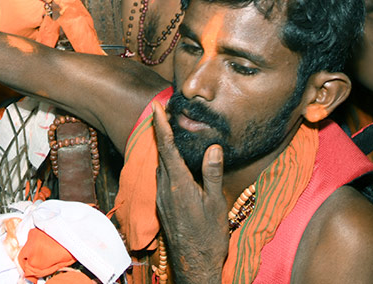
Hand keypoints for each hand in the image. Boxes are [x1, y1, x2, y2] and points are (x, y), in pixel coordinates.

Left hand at [154, 105, 229, 283]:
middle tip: (163, 110)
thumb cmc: (209, 236)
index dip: (161, 125)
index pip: (167, 148)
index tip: (157, 107)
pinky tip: (174, 161)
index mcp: (178, 184)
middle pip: (160, 152)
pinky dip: (166, 162)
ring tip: (168, 129)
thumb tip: (213, 147)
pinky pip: (162, 176)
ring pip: (160, 164)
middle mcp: (165, 188)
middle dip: (161, 130)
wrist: (194, 264)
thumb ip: (212, 174)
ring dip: (163, 146)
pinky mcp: (163, 205)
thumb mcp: (216, 204)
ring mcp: (162, 197)